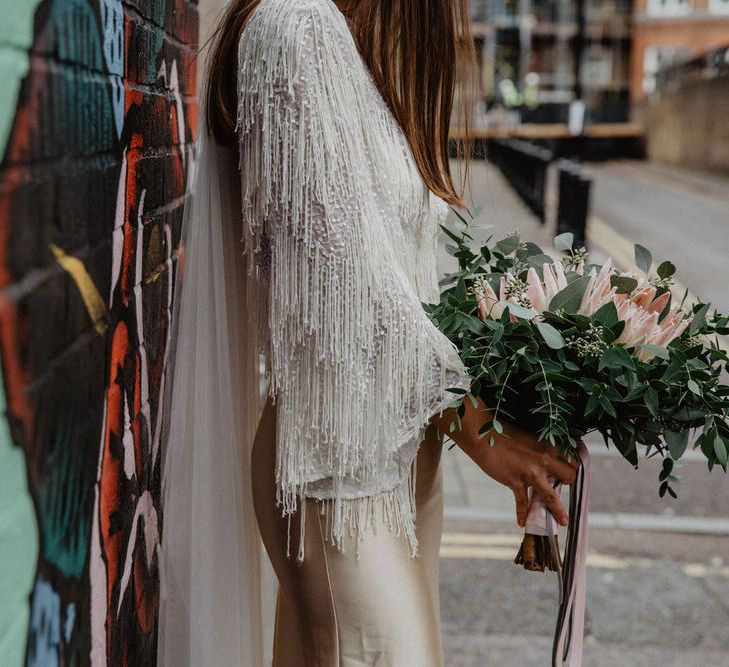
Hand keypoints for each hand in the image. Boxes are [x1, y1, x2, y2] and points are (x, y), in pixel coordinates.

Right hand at [432, 396, 579, 526]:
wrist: (482, 435)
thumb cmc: (502, 432)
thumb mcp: (528, 436)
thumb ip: (539, 447)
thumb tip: (546, 458)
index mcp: (548, 444)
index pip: (572, 459)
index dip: (570, 465)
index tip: (568, 469)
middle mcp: (544, 459)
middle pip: (569, 476)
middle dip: (567, 481)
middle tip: (560, 482)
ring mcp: (530, 472)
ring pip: (551, 496)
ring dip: (558, 510)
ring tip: (563, 521)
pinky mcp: (516, 481)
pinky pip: (523, 502)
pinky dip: (522, 513)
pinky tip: (521, 522)